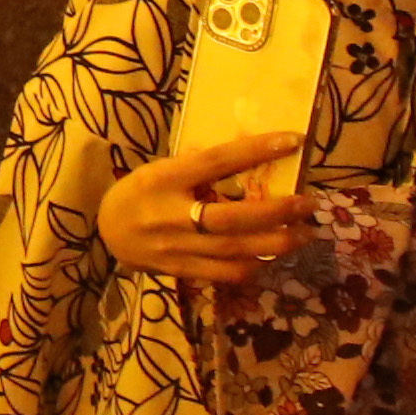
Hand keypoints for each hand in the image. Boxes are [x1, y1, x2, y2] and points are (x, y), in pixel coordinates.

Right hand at [102, 132, 312, 281]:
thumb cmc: (138, 192)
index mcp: (165, 179)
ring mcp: (178, 248)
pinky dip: (256, 266)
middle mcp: (172, 215)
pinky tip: (274, 256)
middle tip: (309, 202)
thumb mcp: (159, 169)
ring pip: (237, 250)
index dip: (255, 151)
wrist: (105, 234)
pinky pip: (227, 274)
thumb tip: (245, 149)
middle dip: (278, 211)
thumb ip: (197, 164)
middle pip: (234, 217)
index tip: (292, 140)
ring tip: (305, 233)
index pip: (216, 162)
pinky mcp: (183, 271)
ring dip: (278, 243)